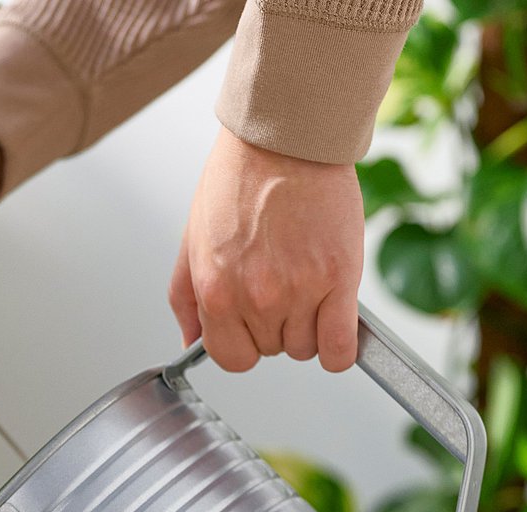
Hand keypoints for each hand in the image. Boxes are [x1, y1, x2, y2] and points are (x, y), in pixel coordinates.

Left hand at [169, 127, 363, 373]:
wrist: (287, 137)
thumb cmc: (240, 179)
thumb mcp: (192, 240)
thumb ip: (186, 299)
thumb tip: (190, 342)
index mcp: (217, 292)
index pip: (232, 359)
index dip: (243, 344)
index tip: (252, 326)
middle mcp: (256, 297)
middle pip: (272, 352)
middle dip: (276, 327)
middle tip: (280, 284)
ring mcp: (300, 290)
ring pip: (306, 349)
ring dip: (309, 327)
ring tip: (306, 283)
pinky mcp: (339, 277)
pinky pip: (340, 347)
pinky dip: (341, 348)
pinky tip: (336, 323)